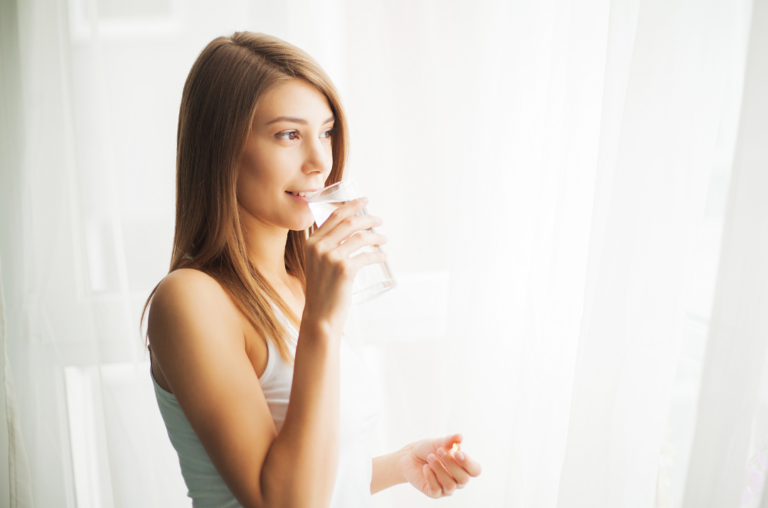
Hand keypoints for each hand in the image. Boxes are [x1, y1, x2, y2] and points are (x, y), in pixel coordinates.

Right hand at [302, 197, 387, 336]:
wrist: (320, 314)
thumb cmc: (321, 290)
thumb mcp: (317, 263)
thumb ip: (326, 247)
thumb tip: (349, 233)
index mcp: (312, 243)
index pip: (334, 216)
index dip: (351, 205)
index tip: (363, 201)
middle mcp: (319, 247)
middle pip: (349, 222)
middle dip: (368, 218)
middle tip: (379, 220)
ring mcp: (332, 258)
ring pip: (360, 237)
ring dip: (376, 236)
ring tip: (384, 239)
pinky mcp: (345, 270)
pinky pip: (367, 256)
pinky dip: (378, 254)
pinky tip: (382, 256)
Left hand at [397, 433, 481, 498]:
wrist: (410, 456)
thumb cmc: (428, 449)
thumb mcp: (439, 442)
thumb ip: (450, 440)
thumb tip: (460, 436)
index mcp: (463, 467)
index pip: (475, 470)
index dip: (468, 463)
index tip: (457, 453)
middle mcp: (457, 480)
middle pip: (464, 479)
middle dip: (451, 464)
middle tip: (439, 451)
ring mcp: (446, 488)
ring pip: (450, 485)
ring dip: (439, 469)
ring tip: (429, 457)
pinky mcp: (434, 493)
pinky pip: (436, 490)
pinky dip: (431, 477)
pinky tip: (425, 467)